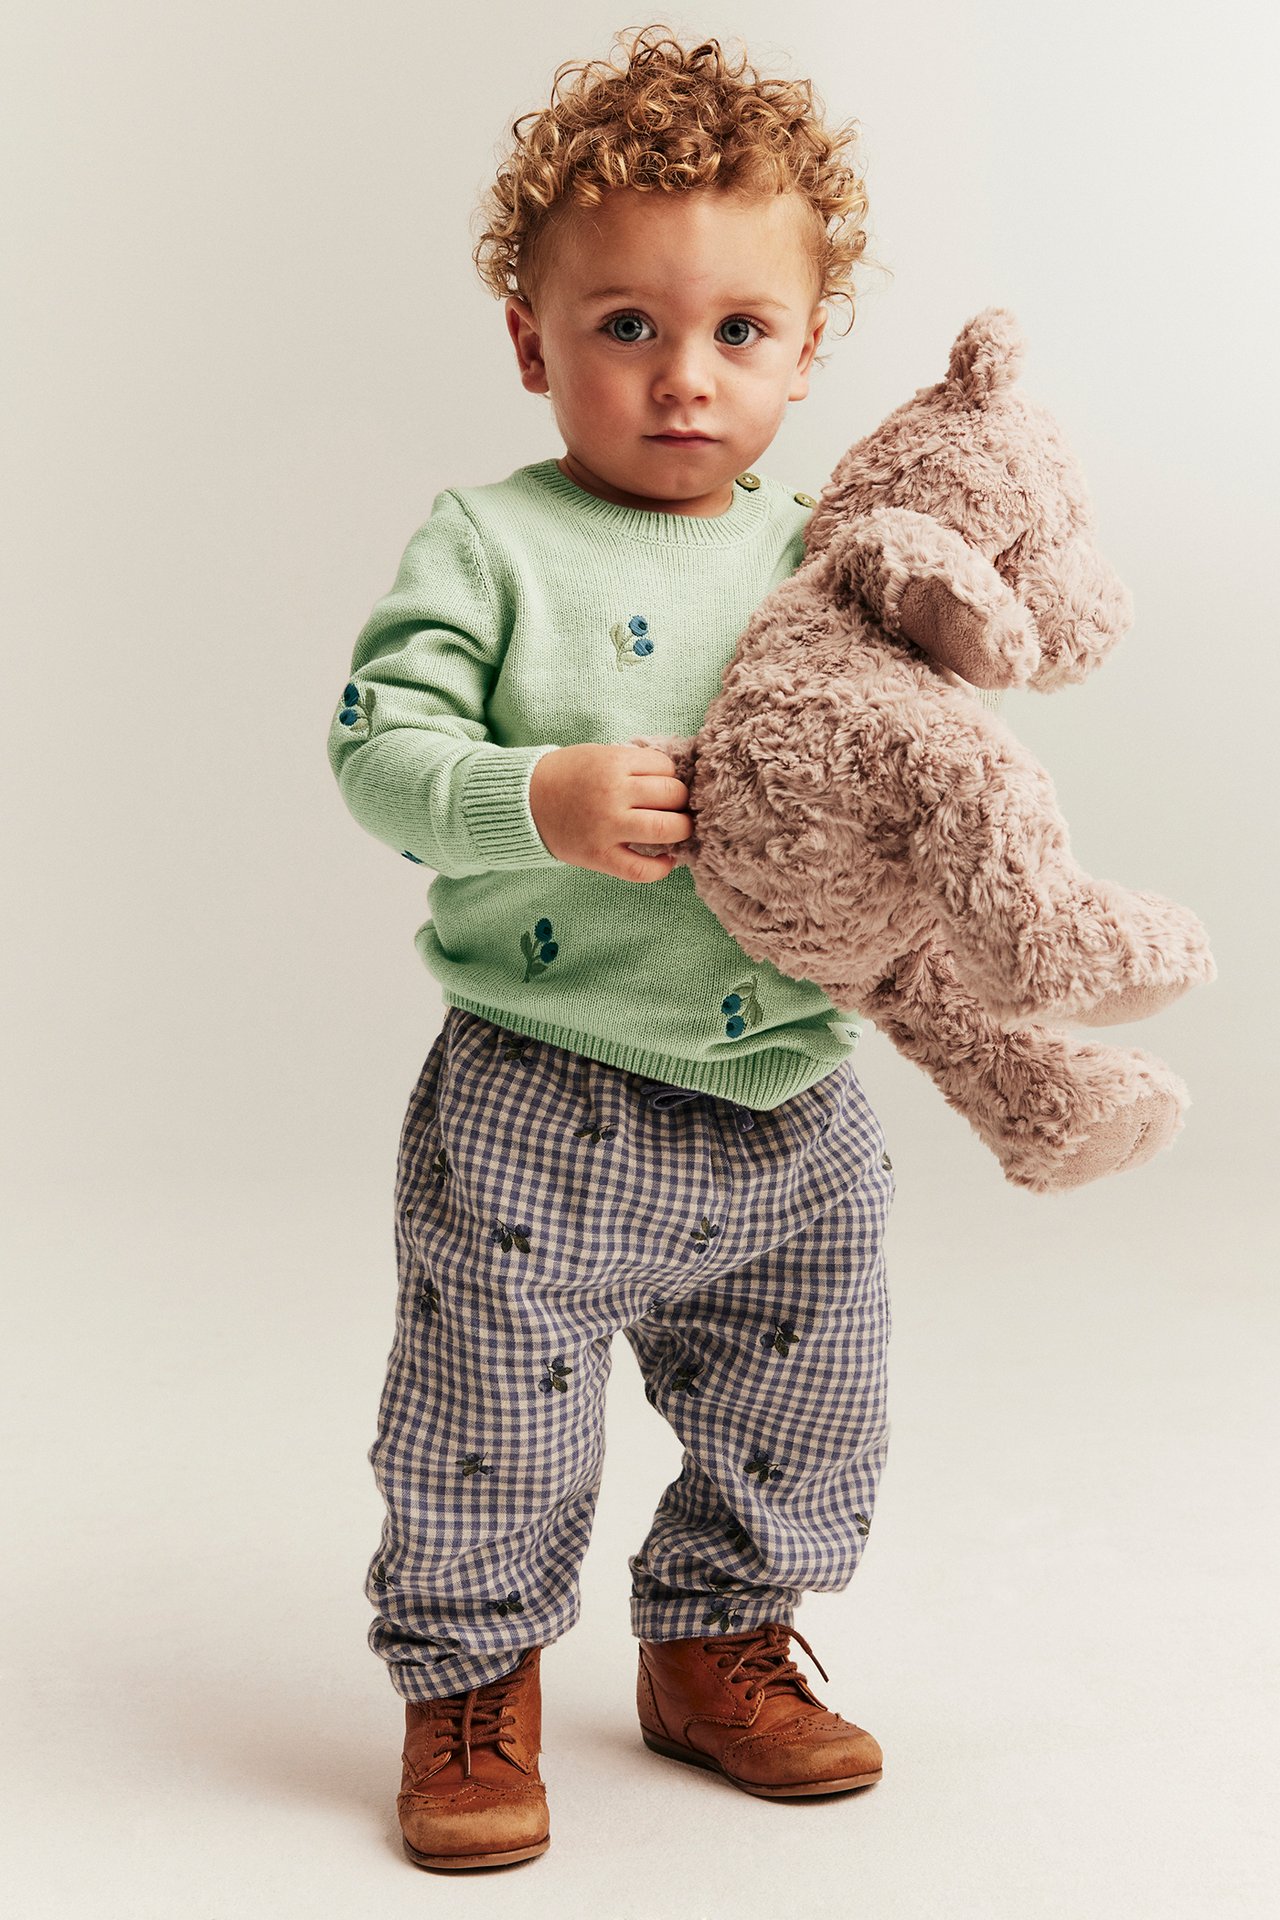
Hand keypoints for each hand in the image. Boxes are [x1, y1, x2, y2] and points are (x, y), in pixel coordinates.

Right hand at [529, 744, 691, 881]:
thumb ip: (634, 765)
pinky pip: (642, 869)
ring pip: (666, 829)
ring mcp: (607, 827)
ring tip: (676, 830)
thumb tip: (676, 781)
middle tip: (675, 807)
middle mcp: (612, 794)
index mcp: (613, 764)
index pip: (666, 768)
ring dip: (681, 830)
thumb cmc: (567, 776)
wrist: (525, 802)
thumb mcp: (600, 755)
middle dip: (681, 802)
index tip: (661, 785)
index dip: (670, 777)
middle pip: (673, 796)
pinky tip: (666, 860)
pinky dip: (662, 868)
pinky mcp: (599, 856)